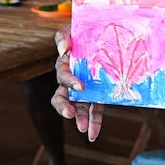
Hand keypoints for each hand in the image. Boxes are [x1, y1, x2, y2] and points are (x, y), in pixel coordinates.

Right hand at [51, 25, 103, 141]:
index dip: (69, 81)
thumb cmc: (84, 30)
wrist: (102, 31)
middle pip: (62, 96)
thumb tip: (64, 49)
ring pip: (77, 106)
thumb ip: (64, 36)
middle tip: (71, 114)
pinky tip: (93, 135)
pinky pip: (93, 110)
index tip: (80, 86)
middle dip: (65, 106)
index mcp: (66, 64)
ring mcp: (84, 89)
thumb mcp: (72, 29)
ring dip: (79, 117)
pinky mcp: (96, 95)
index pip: (62, 75)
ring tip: (83, 128)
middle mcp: (71, 79)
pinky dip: (93, 123)